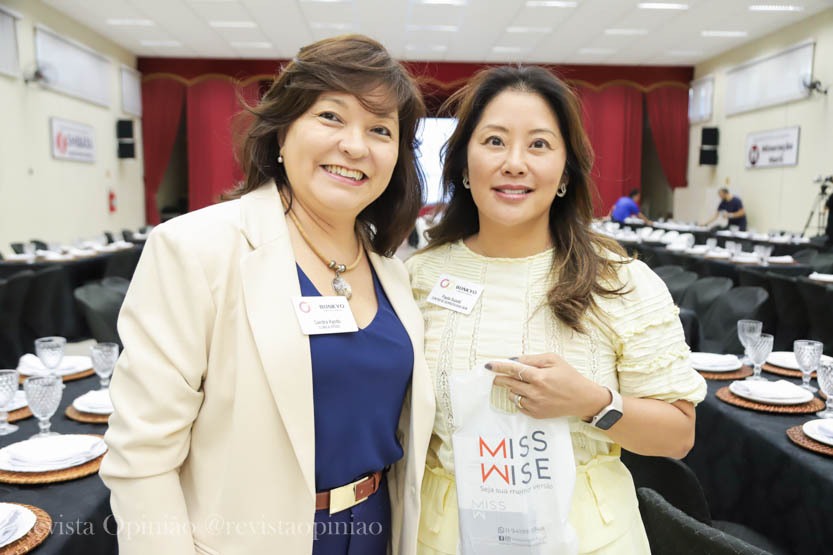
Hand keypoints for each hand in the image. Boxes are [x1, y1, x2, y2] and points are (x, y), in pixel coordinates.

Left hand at [487, 353, 608, 419]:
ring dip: (512, 388)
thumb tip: (515, 359)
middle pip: (509, 384)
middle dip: (500, 378)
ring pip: (512, 395)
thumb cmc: (569, 376)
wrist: (583, 399)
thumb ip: (533, 359)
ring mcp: (535, 405)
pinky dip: (520, 399)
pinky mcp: (536, 414)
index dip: (499, 367)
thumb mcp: (554, 360)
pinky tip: (528, 394)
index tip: (488, 365)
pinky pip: (519, 406)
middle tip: (496, 375)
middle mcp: (535, 392)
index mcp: (539, 377)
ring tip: (522, 384)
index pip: (513, 370)